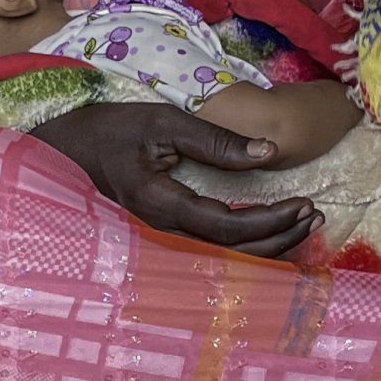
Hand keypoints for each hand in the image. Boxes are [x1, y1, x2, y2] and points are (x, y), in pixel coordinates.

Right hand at [31, 103, 319, 257]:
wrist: (66, 150)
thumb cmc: (111, 131)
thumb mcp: (162, 122)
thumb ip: (215, 140)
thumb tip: (268, 152)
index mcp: (162, 203)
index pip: (228, 226)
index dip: (271, 221)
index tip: (304, 203)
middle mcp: (164, 231)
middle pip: (233, 253)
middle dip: (280, 238)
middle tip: (315, 215)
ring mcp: (163, 238)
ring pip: (226, 258)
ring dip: (269, 246)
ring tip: (304, 225)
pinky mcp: (166, 235)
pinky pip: (214, 251)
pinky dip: (249, 245)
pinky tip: (271, 232)